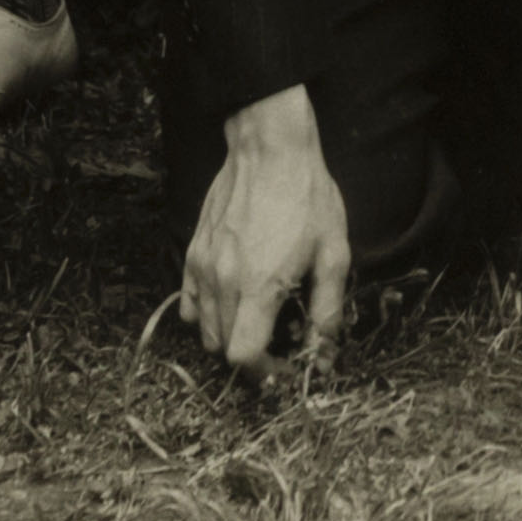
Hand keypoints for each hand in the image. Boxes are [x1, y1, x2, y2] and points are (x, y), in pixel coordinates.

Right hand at [181, 91, 353, 372]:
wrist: (270, 148)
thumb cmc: (306, 196)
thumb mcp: (333, 253)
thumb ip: (327, 310)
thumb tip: (325, 354)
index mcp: (258, 288)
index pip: (244, 357)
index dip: (265, 372)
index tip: (285, 365)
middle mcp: (223, 283)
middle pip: (223, 348)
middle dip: (252, 355)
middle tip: (280, 340)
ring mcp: (202, 268)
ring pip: (204, 329)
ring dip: (229, 336)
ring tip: (258, 319)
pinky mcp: (192, 253)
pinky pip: (188, 303)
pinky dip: (204, 314)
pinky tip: (231, 300)